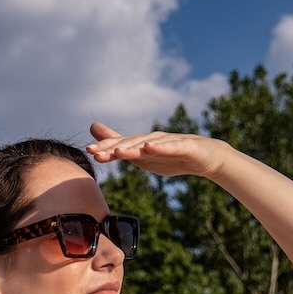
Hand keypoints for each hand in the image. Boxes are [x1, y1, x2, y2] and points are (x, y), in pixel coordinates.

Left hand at [85, 121, 230, 179]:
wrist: (205, 156)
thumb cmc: (170, 156)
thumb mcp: (142, 156)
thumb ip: (119, 147)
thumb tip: (95, 137)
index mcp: (142, 144)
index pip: (120, 145)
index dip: (104, 147)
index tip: (87, 150)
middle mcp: (153, 140)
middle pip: (130, 143)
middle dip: (112, 147)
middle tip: (95, 151)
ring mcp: (168, 142)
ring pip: (148, 144)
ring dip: (132, 147)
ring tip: (118, 151)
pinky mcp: (185, 147)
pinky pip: (171, 147)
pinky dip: (160, 147)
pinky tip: (150, 147)